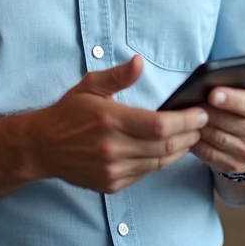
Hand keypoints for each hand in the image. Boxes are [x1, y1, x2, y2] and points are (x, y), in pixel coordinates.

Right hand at [26, 55, 208, 193]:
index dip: (186, 121)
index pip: (160, 125)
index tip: (200, 113)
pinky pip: (146, 173)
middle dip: (190, 134)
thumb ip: (118, 76)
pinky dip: (161, 162)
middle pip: (166, 146)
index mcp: (110, 120)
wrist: (42, 147)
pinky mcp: (111, 184)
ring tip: (191, 136)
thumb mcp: (90, 86)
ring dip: (180, 150)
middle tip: (202, 124)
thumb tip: (139, 61)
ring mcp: (112, 169)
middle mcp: (113, 148)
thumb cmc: (69, 113)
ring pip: (159, 162)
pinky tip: (167, 150)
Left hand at [192, 39, 244, 174]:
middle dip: (207, 111)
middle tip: (189, 101)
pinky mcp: (235, 166)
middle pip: (229, 122)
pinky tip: (187, 130)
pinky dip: (196, 143)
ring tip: (184, 113)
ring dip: (198, 126)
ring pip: (217, 138)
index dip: (231, 99)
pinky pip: (209, 155)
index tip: (212, 92)